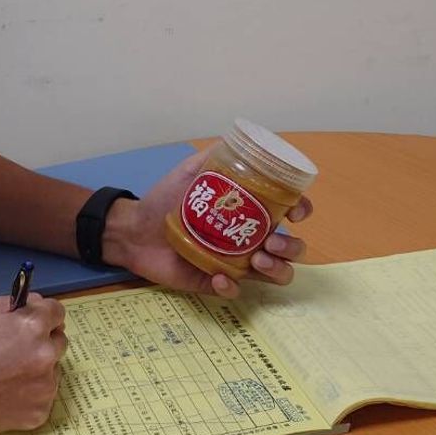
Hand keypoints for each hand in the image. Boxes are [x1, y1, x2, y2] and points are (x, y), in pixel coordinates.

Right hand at [0, 293, 67, 434]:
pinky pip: (43, 397)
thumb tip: (37, 305)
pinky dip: (29, 395)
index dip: (45, 314)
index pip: (57, 312)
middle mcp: (46, 355)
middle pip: (59, 341)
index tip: (39, 320)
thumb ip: (16, 304)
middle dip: (43, 341)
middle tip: (17, 349)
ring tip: (6, 375)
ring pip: (53, 371)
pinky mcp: (40, 412)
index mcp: (33, 326)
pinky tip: (5, 394)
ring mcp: (45, 387)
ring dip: (38, 369)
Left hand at [103, 151, 313, 298]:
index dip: (301, 211)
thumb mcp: (192, 171)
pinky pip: (235, 292)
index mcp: (251, 211)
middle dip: (291, 248)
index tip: (295, 212)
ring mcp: (236, 263)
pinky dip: (232, 288)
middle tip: (270, 242)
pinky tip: (220, 279)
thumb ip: (216, 156)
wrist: (134, 228)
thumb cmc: (166, 199)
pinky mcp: (216, 282)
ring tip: (257, 261)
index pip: (290, 213)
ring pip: (275, 275)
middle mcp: (251, 239)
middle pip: (291, 250)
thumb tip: (244, 142)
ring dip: (275, 270)